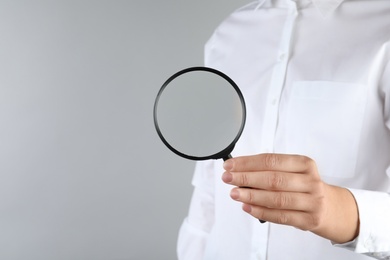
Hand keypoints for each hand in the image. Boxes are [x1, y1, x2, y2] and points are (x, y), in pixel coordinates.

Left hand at [222, 153, 358, 243]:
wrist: (333, 208)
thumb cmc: (305, 187)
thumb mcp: (295, 172)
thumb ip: (271, 170)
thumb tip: (240, 170)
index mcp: (304, 164)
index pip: (271, 161)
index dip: (248, 163)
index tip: (230, 165)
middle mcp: (310, 181)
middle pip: (273, 179)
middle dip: (246, 178)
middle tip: (228, 178)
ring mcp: (312, 202)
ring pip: (277, 198)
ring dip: (251, 195)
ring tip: (234, 193)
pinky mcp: (309, 220)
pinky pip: (281, 216)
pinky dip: (261, 211)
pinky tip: (247, 207)